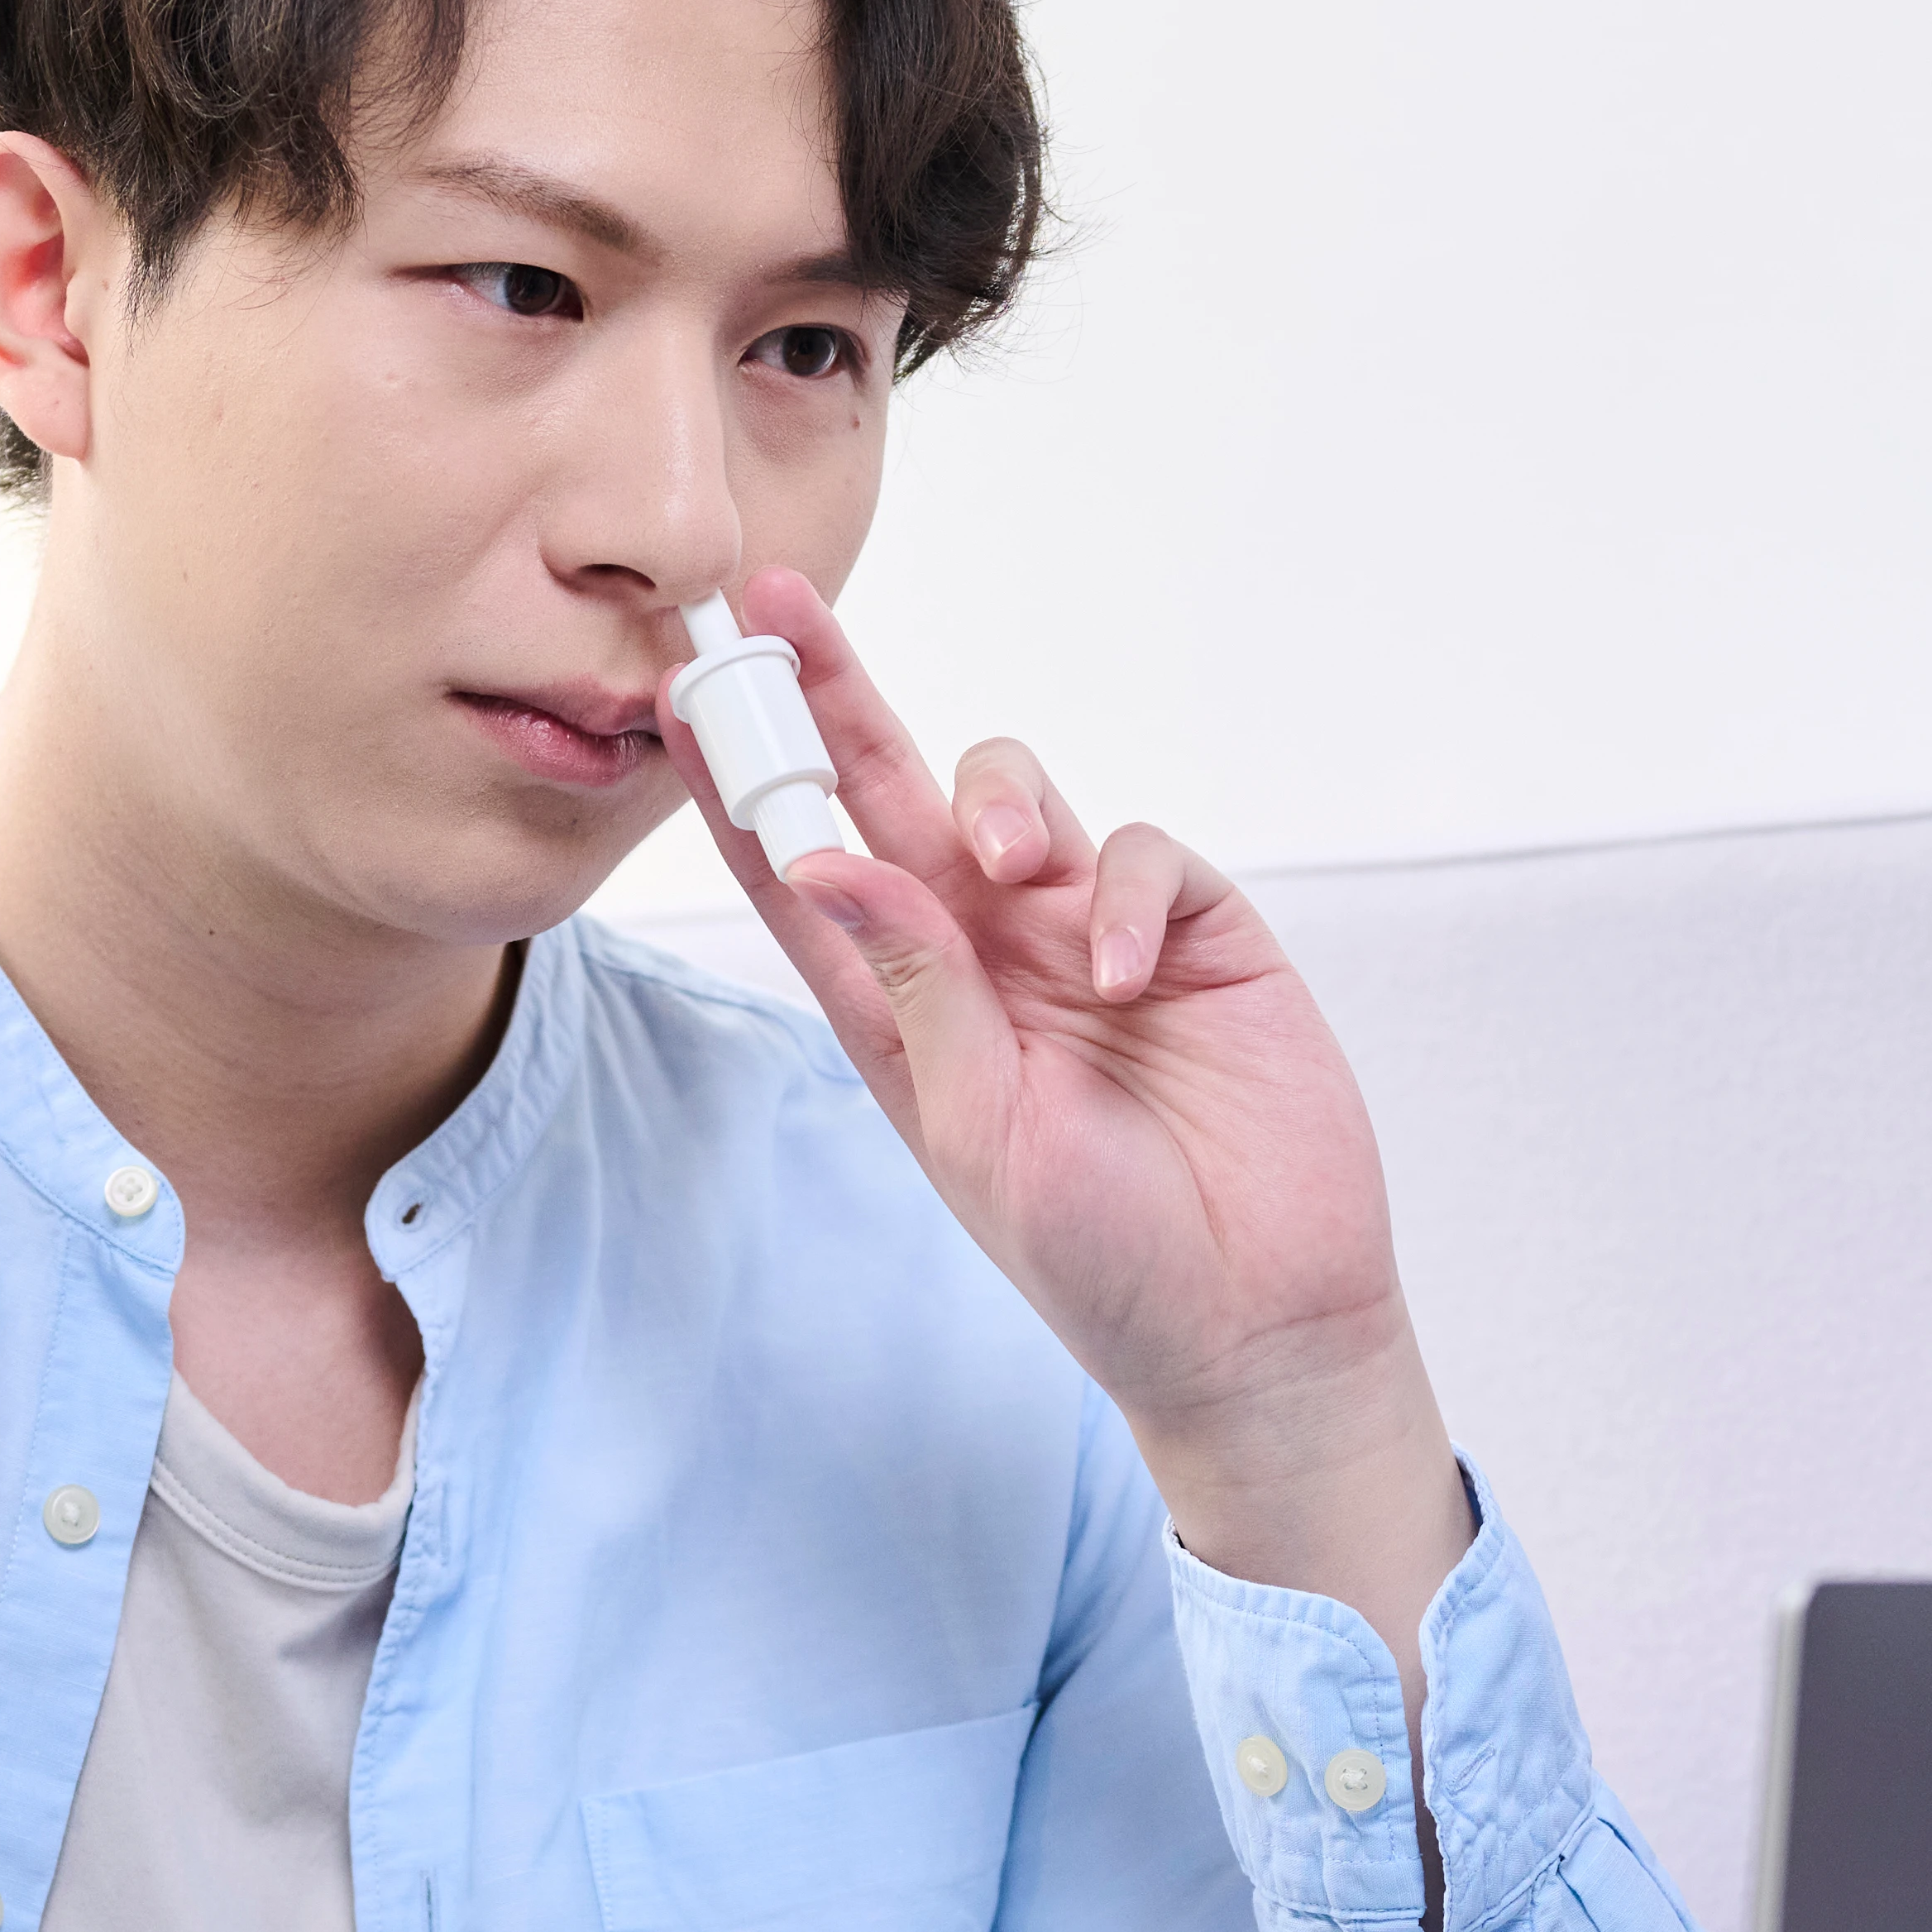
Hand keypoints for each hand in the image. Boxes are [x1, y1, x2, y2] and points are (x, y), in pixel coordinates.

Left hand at [688, 572, 1471, 1683]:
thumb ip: (914, 990)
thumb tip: (826, 861)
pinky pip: (1146, 857)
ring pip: (1015, 797)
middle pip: (892, 795)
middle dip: (836, 699)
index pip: (804, 876)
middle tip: (778, 606)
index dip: (741, 790)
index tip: (673, 703)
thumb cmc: (1104, 1261)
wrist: (1257, 1324)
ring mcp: (1088, 938)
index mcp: (905, 1013)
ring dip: (997, 799)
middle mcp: (985, 957)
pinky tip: (1130, 969)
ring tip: (1013, 864)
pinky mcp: (1195, 936)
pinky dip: (1133, 889)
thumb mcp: (975, 1132)